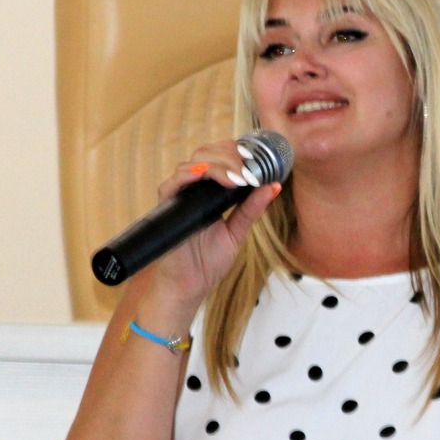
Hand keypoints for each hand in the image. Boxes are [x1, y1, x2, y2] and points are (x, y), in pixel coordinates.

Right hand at [134, 139, 280, 315]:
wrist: (188, 287)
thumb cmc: (207, 262)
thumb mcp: (237, 232)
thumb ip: (251, 209)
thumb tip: (273, 186)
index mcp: (209, 192)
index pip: (220, 157)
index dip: (237, 152)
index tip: (257, 160)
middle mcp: (193, 189)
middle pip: (207, 153)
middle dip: (231, 155)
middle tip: (249, 169)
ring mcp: (179, 196)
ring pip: (193, 162)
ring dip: (217, 164)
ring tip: (237, 177)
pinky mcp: (166, 207)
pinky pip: (172, 183)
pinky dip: (188, 174)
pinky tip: (204, 174)